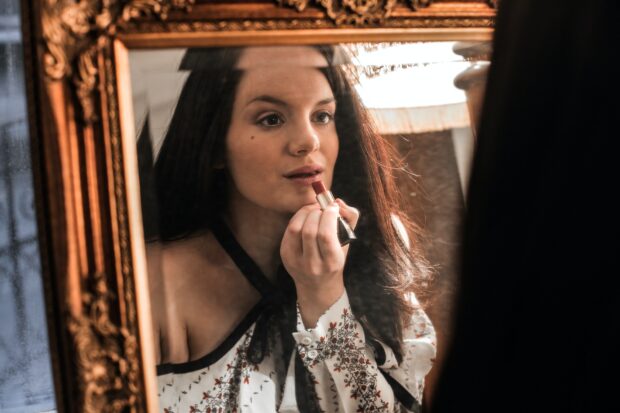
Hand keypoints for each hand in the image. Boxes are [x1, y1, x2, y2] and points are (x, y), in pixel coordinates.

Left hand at [280, 198, 359, 326]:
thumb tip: (337, 202)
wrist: (317, 285)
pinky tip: (305, 217)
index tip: (333, 207)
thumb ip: (349, 218)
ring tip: (314, 210)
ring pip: (296, 228)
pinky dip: (297, 218)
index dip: (328, 216)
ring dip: (306, 212)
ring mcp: (295, 261)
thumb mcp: (347, 242)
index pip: (326, 236)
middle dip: (317, 213)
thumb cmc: (335, 259)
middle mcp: (312, 265)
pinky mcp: (285, 255)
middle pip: (310, 231)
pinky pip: (289, 230)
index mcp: (332, 262)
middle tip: (323, 208)